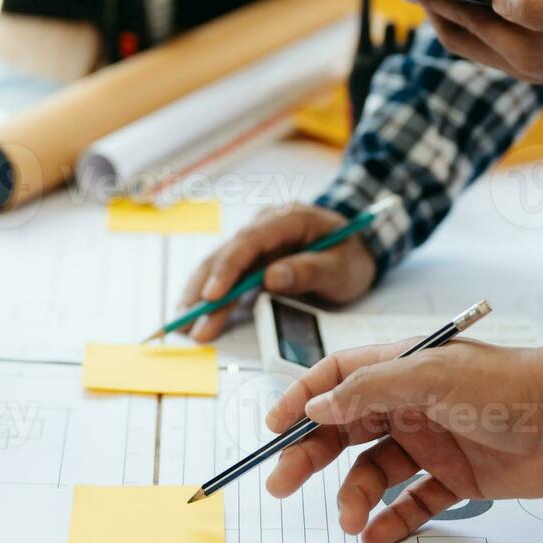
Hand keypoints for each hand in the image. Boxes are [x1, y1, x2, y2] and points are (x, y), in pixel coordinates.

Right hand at [177, 204, 377, 341]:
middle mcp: (266, 225)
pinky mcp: (253, 259)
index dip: (229, 268)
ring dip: (201, 294)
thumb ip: (309, 270)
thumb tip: (271, 277)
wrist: (359, 247)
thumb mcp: (341, 267)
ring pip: (220, 264)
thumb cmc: (351, 255)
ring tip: (183, 323)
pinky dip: (210, 294)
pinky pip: (227, 275)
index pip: (251, 241)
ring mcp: (257, 241)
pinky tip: (195, 312)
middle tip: (189, 322)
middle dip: (206, 290)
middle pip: (228, 254)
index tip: (214, 295)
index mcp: (289, 219)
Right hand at [263, 335, 542, 542]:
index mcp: (403, 370)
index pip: (338, 379)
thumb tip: (318, 404)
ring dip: (355, 495)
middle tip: (282, 483)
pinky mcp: (458, 478)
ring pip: (375, 471)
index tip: (275, 430)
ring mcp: (434, 442)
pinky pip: (414, 502)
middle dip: (311, 455)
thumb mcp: (433, 376)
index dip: (303, 400)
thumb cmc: (510, 385)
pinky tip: (377, 535)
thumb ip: (371, 389)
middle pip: (346, 430)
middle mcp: (412, 404)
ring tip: (351, 519)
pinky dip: (393, 520)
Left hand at [408, 0, 542, 87]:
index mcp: (526, 52)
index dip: (434, 0)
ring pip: (483, 35)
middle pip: (461, 37)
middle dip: (439, 2)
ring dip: (468, 2)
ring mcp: (535, 62)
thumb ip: (540, 4)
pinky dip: (494, 10)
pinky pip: (506, 36)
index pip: (463, 26)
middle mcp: (523, 63)